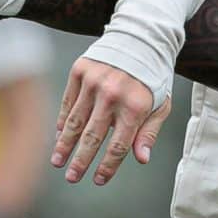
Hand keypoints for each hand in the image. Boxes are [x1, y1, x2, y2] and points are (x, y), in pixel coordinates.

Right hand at [52, 58, 174, 184]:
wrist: (141, 37)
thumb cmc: (152, 76)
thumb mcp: (160, 104)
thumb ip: (149, 132)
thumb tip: (141, 159)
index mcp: (136, 106)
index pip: (118, 145)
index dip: (107, 166)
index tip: (98, 180)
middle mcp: (113, 95)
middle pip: (92, 137)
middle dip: (80, 161)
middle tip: (72, 178)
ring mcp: (94, 82)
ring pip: (75, 121)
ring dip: (65, 144)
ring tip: (57, 161)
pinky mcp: (80, 71)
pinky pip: (68, 102)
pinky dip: (63, 120)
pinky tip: (59, 135)